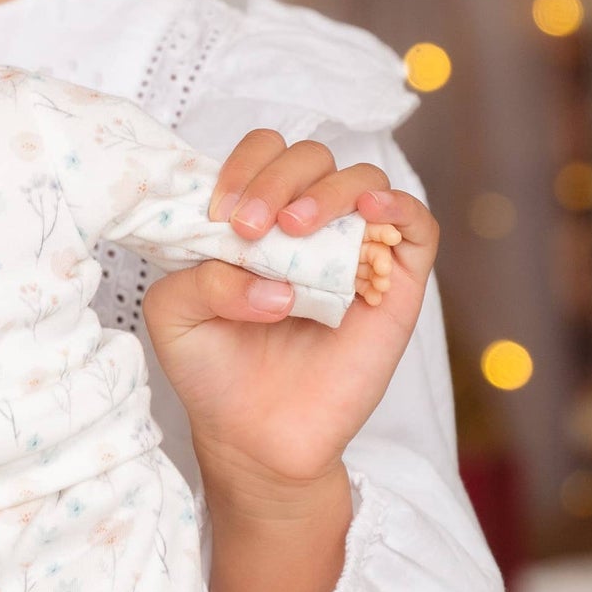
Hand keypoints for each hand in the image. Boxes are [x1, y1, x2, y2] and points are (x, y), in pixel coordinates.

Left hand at [145, 132, 438, 496]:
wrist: (253, 438)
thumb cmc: (213, 370)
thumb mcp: (174, 316)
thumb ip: (197, 277)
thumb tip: (268, 276)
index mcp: (256, 219)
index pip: (263, 154)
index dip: (243, 166)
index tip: (220, 213)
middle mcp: (307, 227)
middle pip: (310, 157)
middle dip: (277, 180)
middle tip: (252, 227)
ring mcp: (354, 252)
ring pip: (362, 180)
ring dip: (327, 191)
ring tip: (295, 230)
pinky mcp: (396, 286)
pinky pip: (418, 225)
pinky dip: (398, 205)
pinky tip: (368, 213)